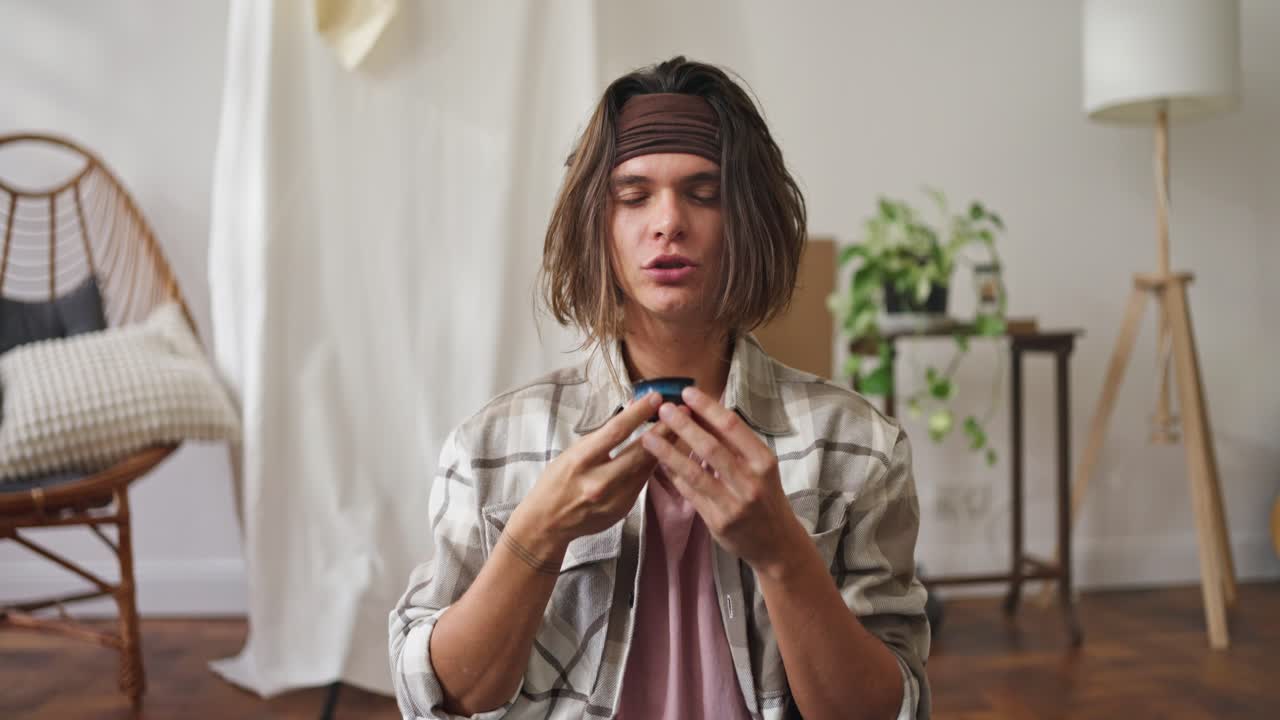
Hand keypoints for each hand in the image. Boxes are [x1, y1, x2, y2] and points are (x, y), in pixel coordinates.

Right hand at [507, 390, 667, 569]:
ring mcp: (613, 499)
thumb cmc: (557, 480)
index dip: (639, 413)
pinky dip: (655, 466)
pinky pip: (643, 482)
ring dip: (667, 447)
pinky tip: (669, 453)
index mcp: (581, 461)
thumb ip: (602, 435)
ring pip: (646, 468)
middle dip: (664, 430)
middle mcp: (598, 481)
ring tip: (684, 429)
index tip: (657, 397)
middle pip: (639, 452)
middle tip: (684, 412)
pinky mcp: (623, 509)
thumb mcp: (572, 452)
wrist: (548, 522)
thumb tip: (631, 408)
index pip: (615, 432)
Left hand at [641, 386, 806, 578]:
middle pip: (710, 447)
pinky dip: (673, 476)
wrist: (777, 543)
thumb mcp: (761, 467)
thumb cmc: (766, 497)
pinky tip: (659, 463)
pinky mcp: (718, 522)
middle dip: (684, 425)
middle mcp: (750, 481)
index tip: (687, 393)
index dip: (708, 407)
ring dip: (669, 452)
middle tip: (663, 409)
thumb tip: (704, 412)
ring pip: (694, 472)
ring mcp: (733, 503)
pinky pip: (690, 493)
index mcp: (763, 460)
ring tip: (649, 436)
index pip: (732, 426)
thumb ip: (736, 444)